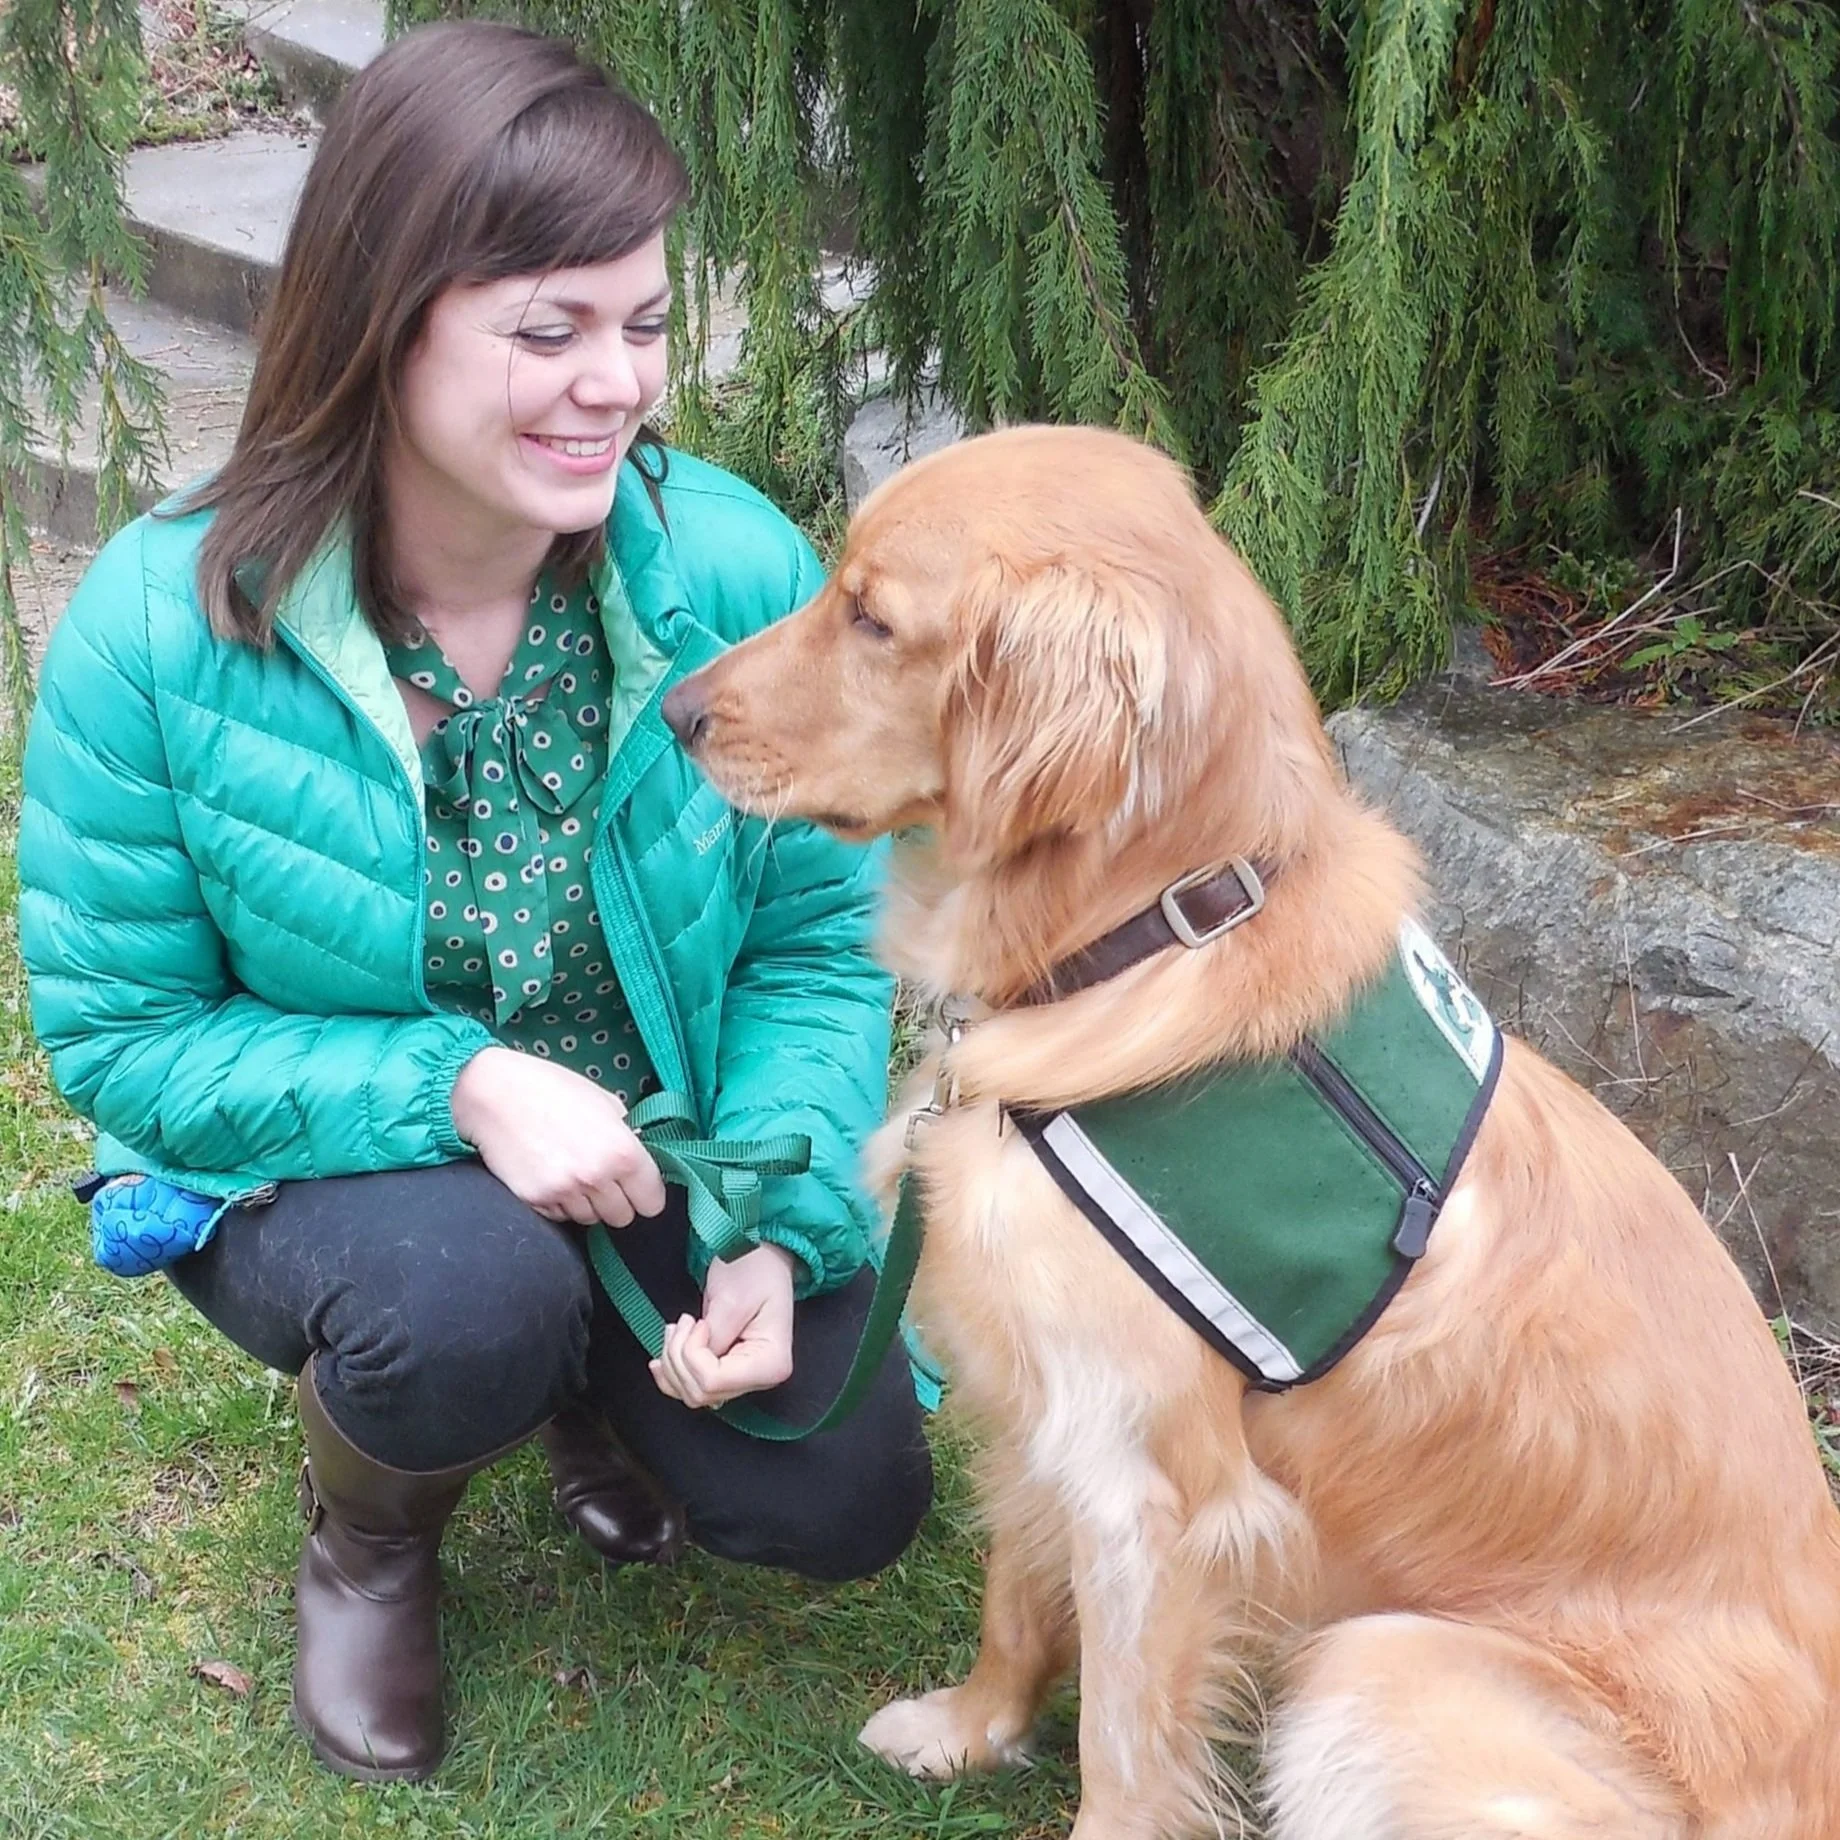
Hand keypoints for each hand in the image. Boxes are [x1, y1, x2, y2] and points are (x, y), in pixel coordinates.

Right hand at [450, 1046, 666, 1225]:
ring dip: (586, 1203)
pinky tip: (549, 1175)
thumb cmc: (552, 1088)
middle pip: (622, 1217)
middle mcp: (597, 1176)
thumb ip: (627, 1132)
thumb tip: (640, 1155)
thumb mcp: (603, 1101)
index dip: (646, 1194)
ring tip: (570, 1170)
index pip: (652, 1201)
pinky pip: (560, 1216)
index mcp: (623, 1151)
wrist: (493, 1092)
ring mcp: (565, 1191)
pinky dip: (559, 1203)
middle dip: (616, 1201)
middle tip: (601, 1178)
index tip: (637, 1188)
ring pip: (590, 1219)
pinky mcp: (535, 1200)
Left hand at [649, 1242, 795, 1407]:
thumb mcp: (731, 1300)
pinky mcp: (727, 1372)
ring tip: (679, 1327)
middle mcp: (760, 1378)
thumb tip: (694, 1363)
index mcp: (771, 1363)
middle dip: (679, 1357)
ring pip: (692, 1393)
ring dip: (674, 1361)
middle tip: (684, 1322)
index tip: (698, 1322)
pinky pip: (691, 1388)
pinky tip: (663, 1355)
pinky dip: (671, 1373)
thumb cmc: (754, 1269)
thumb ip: (714, 1338)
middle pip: (701, 1392)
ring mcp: (743, 1378)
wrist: (760, 1255)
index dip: (692, 1354)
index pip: (713, 1381)